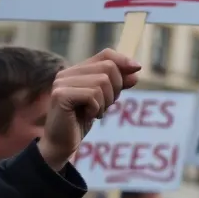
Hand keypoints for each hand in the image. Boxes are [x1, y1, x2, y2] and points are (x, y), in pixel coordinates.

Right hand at [39, 50, 140, 170]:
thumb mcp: (106, 98)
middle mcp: (67, 72)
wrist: (63, 143)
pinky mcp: (61, 95)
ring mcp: (61, 83)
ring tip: (95, 112)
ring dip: (105, 102)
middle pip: (108, 68)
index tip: (138, 69)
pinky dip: (96, 108)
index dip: (123, 60)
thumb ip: (119, 83)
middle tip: (104, 105)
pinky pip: (93, 95)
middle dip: (115, 89)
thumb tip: (136, 69)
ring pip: (102, 82)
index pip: (106, 54)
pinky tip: (88, 116)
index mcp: (77, 70)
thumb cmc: (83, 119)